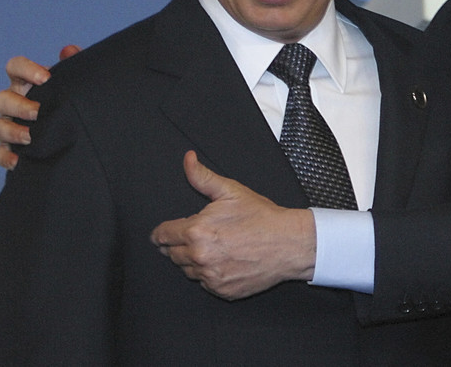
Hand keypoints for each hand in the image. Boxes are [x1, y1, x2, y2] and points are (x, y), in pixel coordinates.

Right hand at [0, 45, 80, 168]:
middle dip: (19, 106)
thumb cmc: (71, 102)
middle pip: (2, 99)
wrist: (79, 133)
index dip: (26, 69)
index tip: (45, 78)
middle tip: (38, 112)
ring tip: (30, 137)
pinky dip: (6, 156)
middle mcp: (14, 102)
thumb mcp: (75, 84)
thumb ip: (73, 65)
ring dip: (11, 131)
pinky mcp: (11, 148)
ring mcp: (10, 125)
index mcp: (27, 83)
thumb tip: (69, 50)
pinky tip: (19, 161)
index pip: (15, 67)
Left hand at [150, 151, 315, 299]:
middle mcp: (200, 257)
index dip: (162, 232)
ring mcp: (211, 277)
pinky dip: (210, 273)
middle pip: (172, 254)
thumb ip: (202, 177)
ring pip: (187, 270)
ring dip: (193, 260)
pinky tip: (224, 260)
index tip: (163, 233)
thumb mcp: (231, 191)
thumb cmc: (262, 218)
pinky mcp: (222, 290)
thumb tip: (188, 160)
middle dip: (179, 244)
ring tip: (214, 247)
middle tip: (198, 236)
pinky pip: (205, 283)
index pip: (162, 236)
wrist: (289, 243)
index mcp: (197, 231)